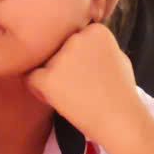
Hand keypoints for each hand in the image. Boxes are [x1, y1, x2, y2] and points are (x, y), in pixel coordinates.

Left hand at [26, 23, 145, 145]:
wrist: (122, 122)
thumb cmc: (121, 93)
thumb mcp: (118, 57)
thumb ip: (97, 46)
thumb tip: (83, 39)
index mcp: (95, 30)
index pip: (71, 39)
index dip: (77, 59)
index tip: (90, 75)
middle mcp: (77, 38)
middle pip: (56, 49)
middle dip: (62, 66)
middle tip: (80, 87)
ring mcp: (62, 57)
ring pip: (43, 64)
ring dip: (53, 79)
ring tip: (74, 96)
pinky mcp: (48, 78)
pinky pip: (32, 80)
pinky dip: (40, 92)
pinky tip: (59, 101)